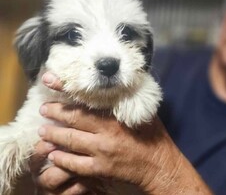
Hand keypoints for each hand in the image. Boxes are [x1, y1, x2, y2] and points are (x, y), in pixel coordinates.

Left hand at [39, 72, 211, 193]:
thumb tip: (120, 82)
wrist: (159, 164)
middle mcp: (106, 132)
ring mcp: (102, 151)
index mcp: (116, 115)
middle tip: (43, 109)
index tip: (50, 81)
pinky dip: (62, 159)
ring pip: (71, 141)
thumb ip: (129, 97)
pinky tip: (53, 155)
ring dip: (54, 135)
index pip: (86, 99)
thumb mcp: (144, 111)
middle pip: (74, 120)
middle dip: (55, 113)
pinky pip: (76, 164)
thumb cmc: (152, 134)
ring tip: (42, 131)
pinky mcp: (101, 169)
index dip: (66, 89)